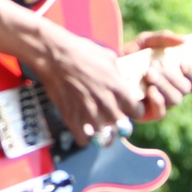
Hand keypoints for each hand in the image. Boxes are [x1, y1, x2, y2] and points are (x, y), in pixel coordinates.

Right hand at [30, 23, 143, 146]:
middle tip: (114, 119)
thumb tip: (122, 79)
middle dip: (121, 124)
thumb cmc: (80, 51)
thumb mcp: (108, 57)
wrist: (53, 54)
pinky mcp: (71, 117)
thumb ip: (118, 74)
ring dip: (104, 134)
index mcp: (118, 89)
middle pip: (124, 128)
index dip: (134, 110)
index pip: (138, 113)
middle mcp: (106, 104)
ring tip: (100, 128)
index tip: (128, 109)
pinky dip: (85, 138)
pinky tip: (84, 130)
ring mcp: (88, 113)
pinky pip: (84, 140)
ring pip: (105, 138)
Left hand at [123, 30, 191, 120]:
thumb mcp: (144, 42)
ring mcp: (160, 103)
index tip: (183, 63)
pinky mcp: (147, 114)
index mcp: (176, 78)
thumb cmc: (130, 55)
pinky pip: (160, 113)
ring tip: (149, 73)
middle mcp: (171, 92)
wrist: (106, 67)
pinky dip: (158, 101)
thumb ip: (162, 38)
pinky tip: (150, 90)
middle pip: (185, 90)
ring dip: (165, 85)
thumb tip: (184, 40)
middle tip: (156, 67)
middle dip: (173, 77)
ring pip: (175, 99)